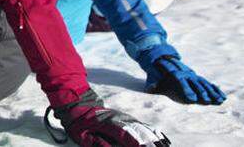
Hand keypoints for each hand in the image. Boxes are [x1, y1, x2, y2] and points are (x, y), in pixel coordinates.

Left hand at [54, 91, 169, 146]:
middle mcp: (121, 120)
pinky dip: (154, 133)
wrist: (78, 101)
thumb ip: (97, 143)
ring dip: (156, 140)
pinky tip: (163, 140)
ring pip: (145, 129)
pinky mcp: (126, 118)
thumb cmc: (77, 120)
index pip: (129, 137)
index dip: (140, 145)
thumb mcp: (81, 135)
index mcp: (110, 125)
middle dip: (152, 144)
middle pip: (141, 134)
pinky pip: (143, 126)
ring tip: (166, 146)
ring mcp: (125, 118)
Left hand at [145, 56, 225, 104]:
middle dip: (202, 92)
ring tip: (220, 100)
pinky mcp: (197, 78)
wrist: (163, 57)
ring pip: (204, 84)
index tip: (192, 100)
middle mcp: (187, 74)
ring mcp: (193, 75)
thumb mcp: (153, 75)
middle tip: (207, 101)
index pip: (182, 83)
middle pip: (196, 84)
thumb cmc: (156, 70)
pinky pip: (208, 84)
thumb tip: (150, 88)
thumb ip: (152, 82)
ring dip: (212, 92)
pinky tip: (223, 97)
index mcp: (176, 74)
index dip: (187, 90)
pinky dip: (215, 90)